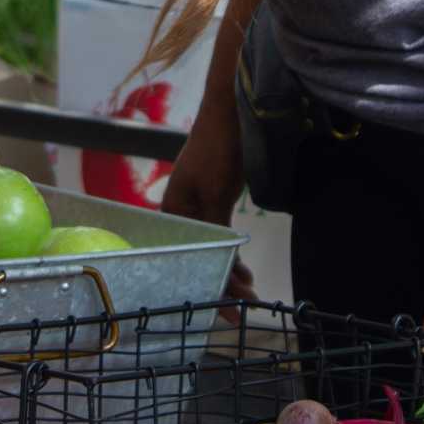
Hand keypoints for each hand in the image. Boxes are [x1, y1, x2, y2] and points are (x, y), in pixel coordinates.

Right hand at [160, 124, 254, 309]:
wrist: (230, 113)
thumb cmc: (216, 151)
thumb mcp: (214, 194)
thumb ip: (215, 230)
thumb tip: (222, 266)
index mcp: (173, 212)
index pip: (186, 259)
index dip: (206, 285)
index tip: (225, 309)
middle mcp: (181, 214)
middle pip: (199, 257)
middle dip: (220, 284)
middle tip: (244, 307)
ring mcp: (198, 207)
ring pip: (212, 249)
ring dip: (229, 271)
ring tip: (250, 292)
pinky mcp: (214, 200)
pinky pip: (220, 237)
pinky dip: (232, 253)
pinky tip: (244, 270)